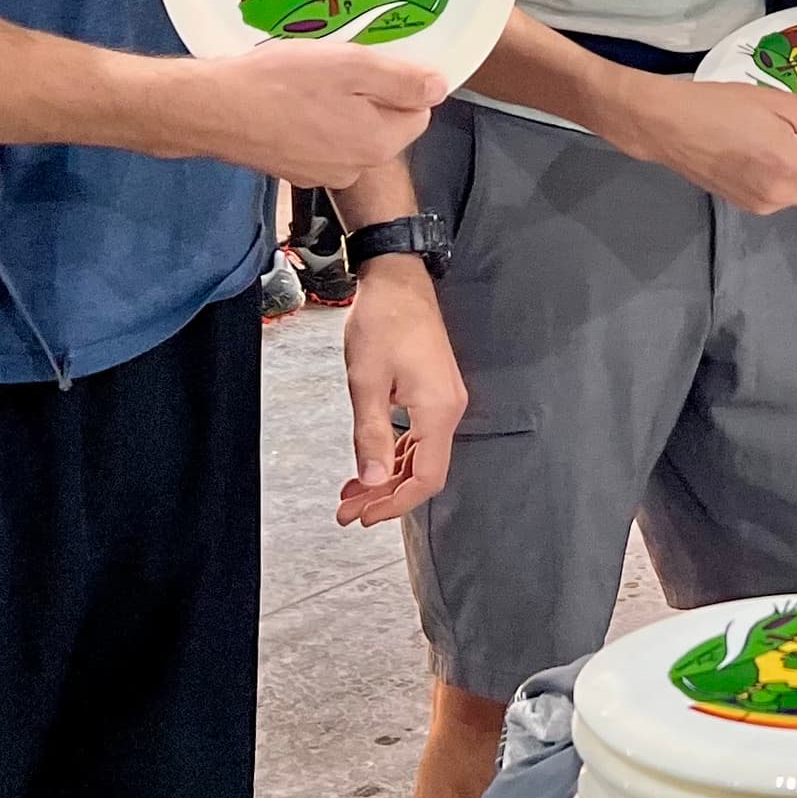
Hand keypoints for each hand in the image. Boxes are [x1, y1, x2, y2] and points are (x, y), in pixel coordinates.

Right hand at [168, 44, 445, 188]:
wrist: (213, 109)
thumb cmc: (282, 82)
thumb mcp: (351, 66)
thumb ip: (402, 79)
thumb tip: (440, 88)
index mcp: (379, 143)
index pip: (418, 111)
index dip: (400, 82)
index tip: (371, 62)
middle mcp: (356, 167)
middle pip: (384, 124)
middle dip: (368, 95)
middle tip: (335, 67)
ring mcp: (322, 173)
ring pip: (351, 132)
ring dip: (339, 107)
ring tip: (308, 81)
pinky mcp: (294, 170)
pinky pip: (320, 141)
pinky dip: (312, 121)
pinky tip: (288, 100)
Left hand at [335, 256, 463, 526]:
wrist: (397, 280)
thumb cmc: (381, 323)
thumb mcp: (367, 382)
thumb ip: (371, 436)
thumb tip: (372, 483)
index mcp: (438, 411)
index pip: (427, 477)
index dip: (396, 503)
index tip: (364, 517)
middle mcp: (449, 410)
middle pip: (424, 471)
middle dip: (385, 495)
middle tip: (348, 513)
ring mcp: (444, 401)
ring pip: (419, 455)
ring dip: (387, 477)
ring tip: (350, 495)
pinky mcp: (434, 392)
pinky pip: (419, 436)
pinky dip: (394, 454)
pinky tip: (370, 463)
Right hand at [627, 75, 796, 214]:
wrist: (666, 125)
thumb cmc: (720, 105)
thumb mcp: (779, 102)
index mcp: (789, 167)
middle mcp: (779, 195)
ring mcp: (762, 206)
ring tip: (782, 139)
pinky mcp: (748, 207)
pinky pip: (786, 196)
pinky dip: (788, 179)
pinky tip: (763, 153)